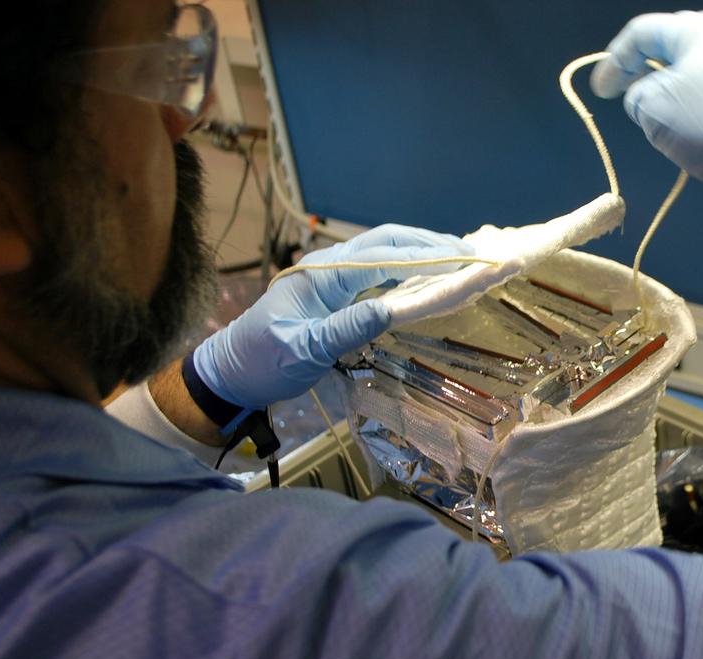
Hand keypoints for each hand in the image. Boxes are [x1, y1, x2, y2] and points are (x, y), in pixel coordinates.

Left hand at [193, 224, 472, 409]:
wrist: (230, 372)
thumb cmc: (261, 362)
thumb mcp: (303, 350)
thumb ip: (347, 328)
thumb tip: (392, 311)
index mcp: (322, 274)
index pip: (384, 254)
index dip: (426, 255)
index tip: (463, 259)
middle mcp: (329, 267)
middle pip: (388, 242)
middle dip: (431, 244)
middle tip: (472, 254)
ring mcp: (332, 278)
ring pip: (384, 253)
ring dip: (421, 253)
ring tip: (459, 259)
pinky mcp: (334, 293)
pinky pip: (377, 273)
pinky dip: (407, 270)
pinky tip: (427, 277)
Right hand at [590, 11, 702, 192]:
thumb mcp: (654, 110)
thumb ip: (638, 96)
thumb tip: (648, 95)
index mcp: (699, 29)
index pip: (643, 32)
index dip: (614, 61)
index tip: (601, 92)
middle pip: (674, 48)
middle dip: (647, 73)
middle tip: (633, 99)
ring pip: (700, 70)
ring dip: (676, 91)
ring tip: (668, 121)